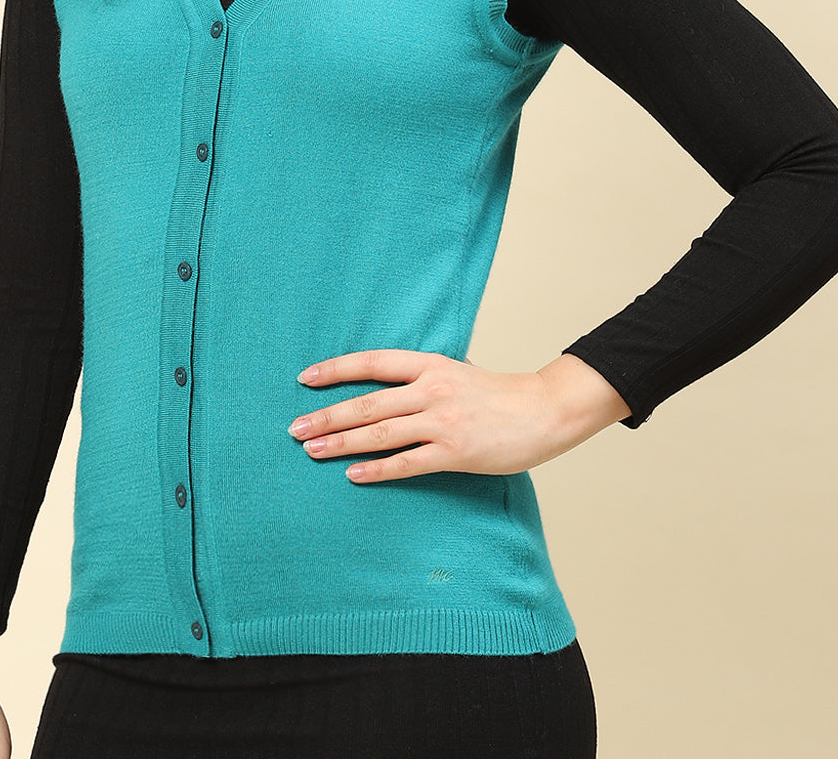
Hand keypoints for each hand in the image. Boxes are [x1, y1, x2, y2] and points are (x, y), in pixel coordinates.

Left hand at [287, 349, 630, 482]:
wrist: (543, 411)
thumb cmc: (497, 394)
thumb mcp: (456, 373)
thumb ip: (421, 379)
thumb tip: (384, 389)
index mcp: (430, 365)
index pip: (372, 363)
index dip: (336, 370)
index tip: (305, 378)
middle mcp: (431, 390)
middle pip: (367, 403)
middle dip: (327, 416)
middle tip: (295, 429)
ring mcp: (442, 422)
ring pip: (379, 434)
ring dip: (341, 443)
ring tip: (312, 450)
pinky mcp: (454, 453)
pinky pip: (406, 464)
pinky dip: (376, 470)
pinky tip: (353, 474)